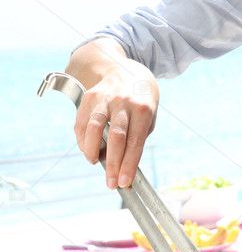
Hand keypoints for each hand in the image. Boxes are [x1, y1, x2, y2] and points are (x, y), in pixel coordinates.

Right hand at [74, 67, 158, 188]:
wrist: (125, 69)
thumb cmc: (140, 100)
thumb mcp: (149, 115)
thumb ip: (138, 137)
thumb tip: (125, 165)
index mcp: (143, 109)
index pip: (135, 142)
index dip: (129, 164)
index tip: (124, 182)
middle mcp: (124, 102)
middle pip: (116, 137)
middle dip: (113, 164)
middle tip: (111, 183)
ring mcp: (105, 98)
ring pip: (94, 127)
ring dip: (92, 150)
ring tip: (95, 162)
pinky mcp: (89, 96)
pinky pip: (82, 121)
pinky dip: (82, 139)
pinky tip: (87, 150)